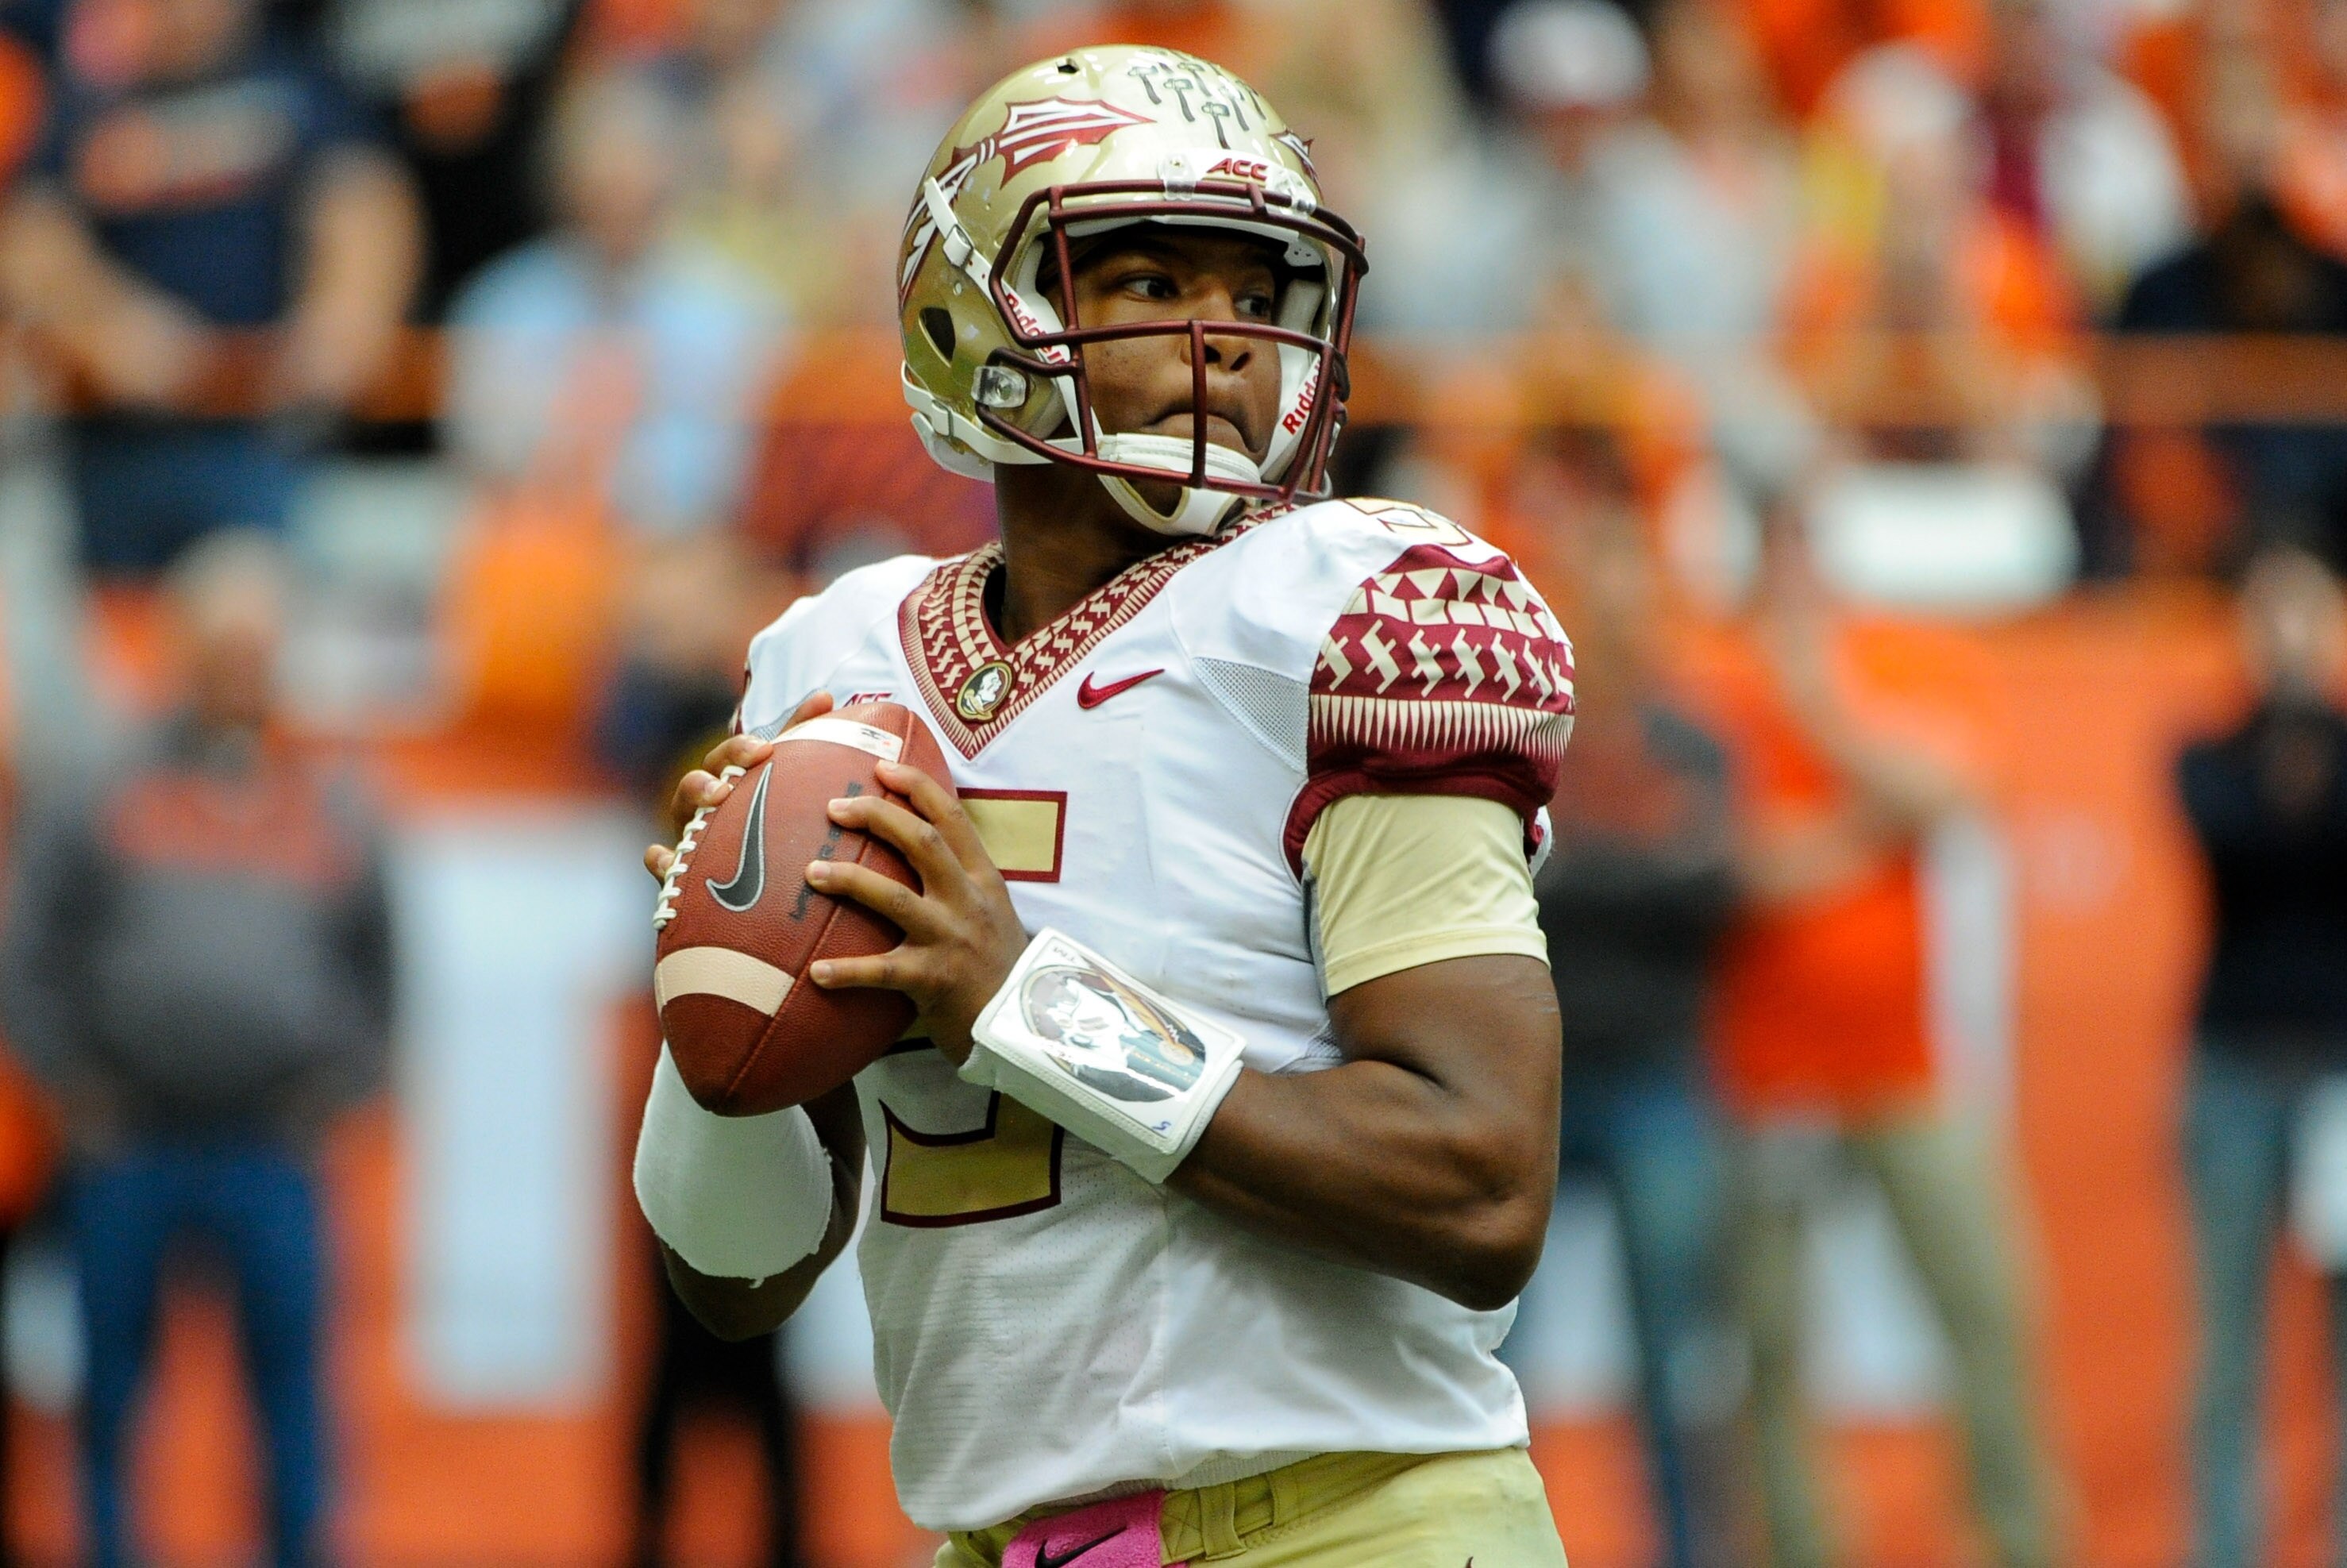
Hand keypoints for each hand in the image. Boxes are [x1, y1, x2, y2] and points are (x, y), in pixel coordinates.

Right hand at [643, 690, 832, 882]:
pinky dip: (659, 859)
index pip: (736, 756)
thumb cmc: (768, 822)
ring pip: (681, 808)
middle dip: (719, 770)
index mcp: (732, 780)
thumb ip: (802, 740)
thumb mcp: (786, 782)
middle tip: (743, 771)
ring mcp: (691, 831)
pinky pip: (665, 863)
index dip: (745, 749)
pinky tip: (658, 855)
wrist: (756, 879)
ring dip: (694, 795)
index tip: (765, 750)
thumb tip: (824, 694)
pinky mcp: (681, 866)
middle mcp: (707, 802)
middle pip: (705, 775)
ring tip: (716, 796)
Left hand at [801, 760, 1026, 1064]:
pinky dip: (847, 971)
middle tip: (837, 807)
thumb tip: (916, 850)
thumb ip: (961, 883)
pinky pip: (882, 971)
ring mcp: (951, 939)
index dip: (917, 788)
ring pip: (895, 898)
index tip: (882, 767)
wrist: (1024, 1024)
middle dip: (877, 818)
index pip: (953, 819)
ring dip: (850, 881)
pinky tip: (815, 972)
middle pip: (922, 843)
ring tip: (812, 872)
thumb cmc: (999, 968)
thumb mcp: (992, 913)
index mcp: (983, 880)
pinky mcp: (934, 981)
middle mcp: (968, 902)